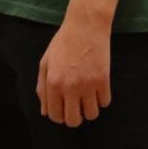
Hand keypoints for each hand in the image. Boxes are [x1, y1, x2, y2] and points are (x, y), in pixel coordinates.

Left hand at [35, 11, 109, 126]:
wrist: (85, 26)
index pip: (55, 116)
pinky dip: (102, 99)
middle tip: (76, 105)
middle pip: (73, 121)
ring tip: (87, 96)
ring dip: (89, 109)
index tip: (64, 108)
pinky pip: (105, 103)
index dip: (59, 116)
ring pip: (91, 115)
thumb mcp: (45, 63)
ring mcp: (88, 85)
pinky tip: (97, 88)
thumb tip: (45, 112)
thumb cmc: (63, 43)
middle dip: (74, 117)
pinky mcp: (103, 81)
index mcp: (52, 83)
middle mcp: (69, 87)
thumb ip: (42, 88)